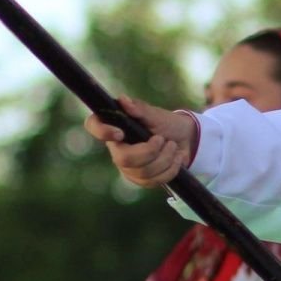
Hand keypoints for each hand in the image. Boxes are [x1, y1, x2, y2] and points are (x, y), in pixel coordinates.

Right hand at [83, 96, 197, 187]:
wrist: (186, 139)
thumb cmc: (167, 124)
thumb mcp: (156, 115)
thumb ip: (140, 109)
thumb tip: (123, 100)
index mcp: (116, 127)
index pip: (94, 126)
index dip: (102, 131)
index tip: (120, 133)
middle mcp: (117, 148)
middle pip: (123, 159)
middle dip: (150, 151)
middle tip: (162, 139)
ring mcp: (128, 166)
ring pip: (143, 172)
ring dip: (165, 158)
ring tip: (172, 146)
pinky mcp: (141, 179)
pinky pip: (154, 181)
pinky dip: (170, 169)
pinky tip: (176, 158)